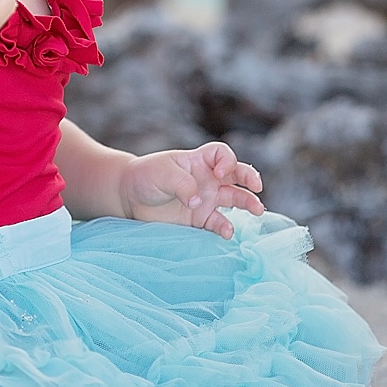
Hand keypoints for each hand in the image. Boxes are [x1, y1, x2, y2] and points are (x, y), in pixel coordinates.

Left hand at [119, 141, 264, 238]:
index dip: (227, 161)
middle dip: (250, 178)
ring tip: (257, 210)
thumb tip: (199, 203)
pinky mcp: (200, 219)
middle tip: (257, 187)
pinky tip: (227, 232)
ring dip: (248, 203)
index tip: (220, 172)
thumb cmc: (146, 177)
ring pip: (234, 199)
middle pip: (237, 175)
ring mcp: (206, 199)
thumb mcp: (163, 174)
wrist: (129, 198)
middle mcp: (208, 179)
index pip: (222, 154)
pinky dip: (225, 227)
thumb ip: (183, 184)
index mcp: (199, 161)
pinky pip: (219, 223)